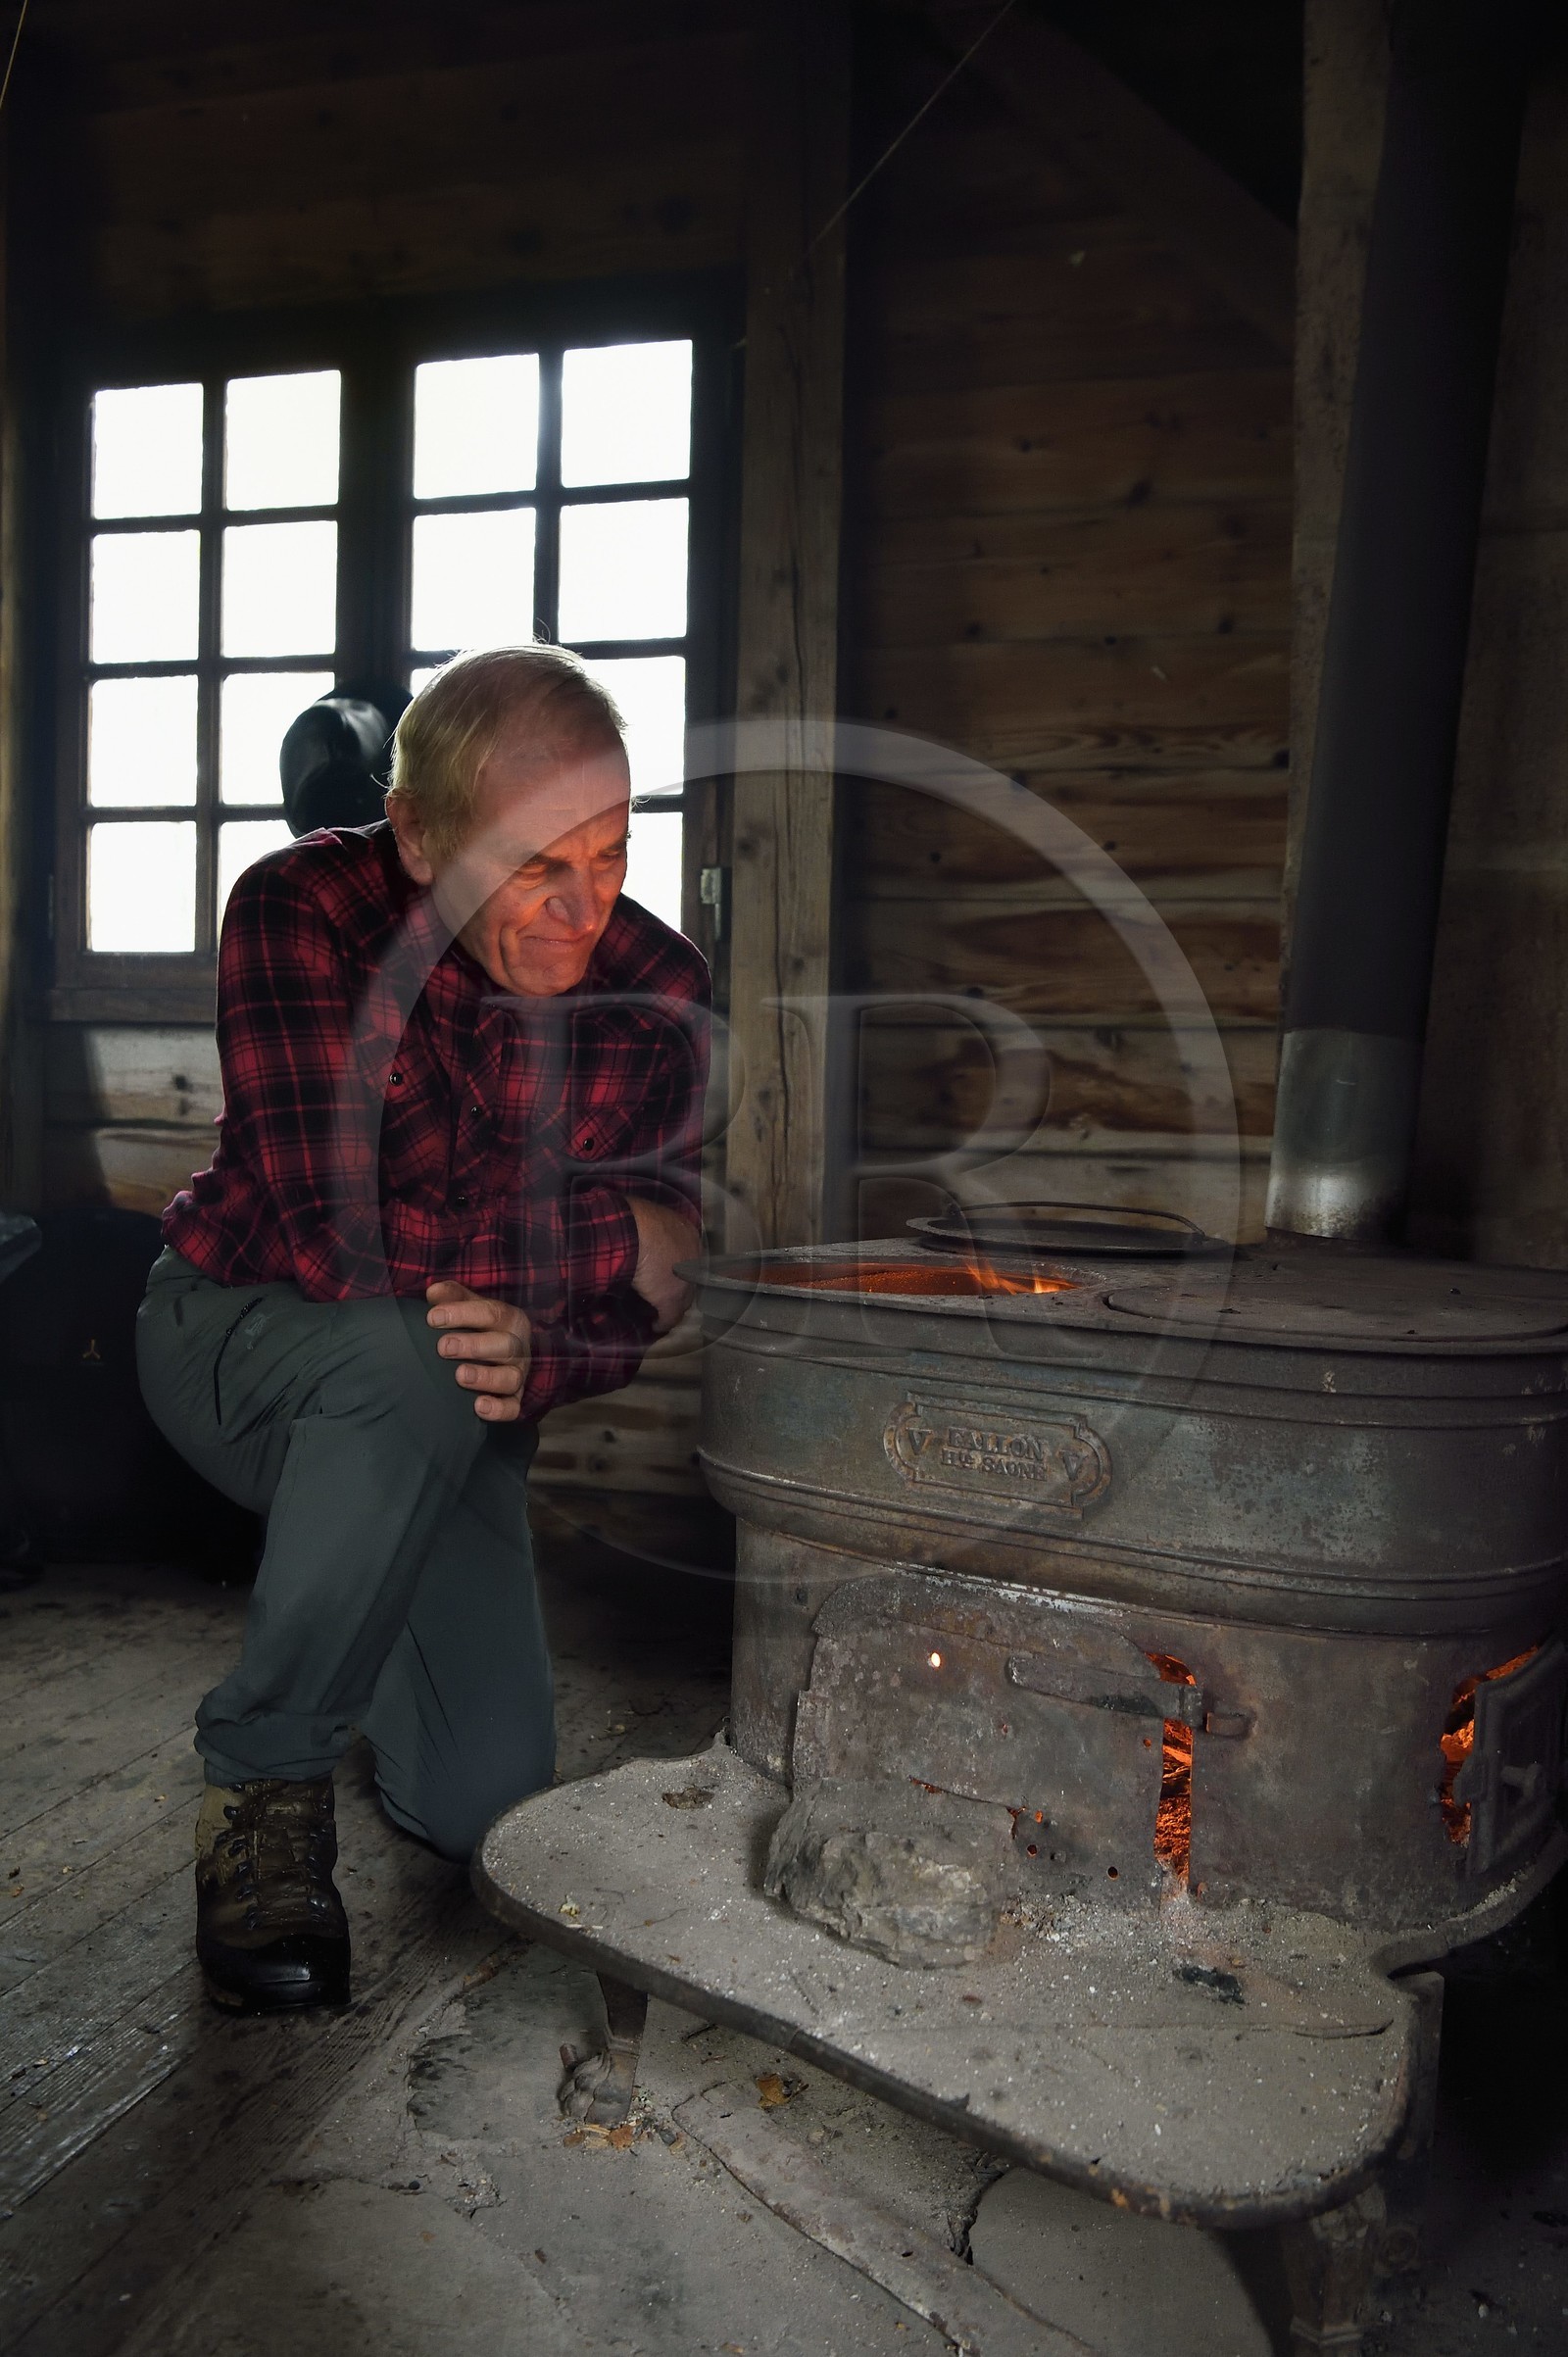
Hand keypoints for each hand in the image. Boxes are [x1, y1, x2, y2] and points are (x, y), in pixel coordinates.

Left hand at [425, 1281, 531, 1420]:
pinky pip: (513, 1408)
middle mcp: (518, 1346)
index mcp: (510, 1319)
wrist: (497, 1354)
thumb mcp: (469, 1306)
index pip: (491, 1313)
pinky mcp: (515, 1400)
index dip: (462, 1314)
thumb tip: (433, 1291)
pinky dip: (499, 1410)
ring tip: (459, 1376)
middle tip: (443, 1347)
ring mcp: (518, 1375)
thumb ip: (452, 1296)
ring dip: (485, 1377)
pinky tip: (478, 1407)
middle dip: (473, 1346)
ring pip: (510, 1378)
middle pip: (504, 1345)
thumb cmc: (478, 1327)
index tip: (433, 1318)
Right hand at [626, 1196, 699, 1335]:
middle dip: (681, 1285)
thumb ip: (653, 1231)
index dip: (679, 1266)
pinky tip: (655, 1326)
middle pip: (690, 1277)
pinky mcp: (672, 1298)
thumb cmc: (635, 1220)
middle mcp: (694, 1257)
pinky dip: (662, 1322)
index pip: (689, 1256)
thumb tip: (642, 1238)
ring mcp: (685, 1279)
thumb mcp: (648, 1220)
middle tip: (666, 1292)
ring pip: (684, 1298)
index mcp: (689, 1234)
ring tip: (661, 1311)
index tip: (668, 1271)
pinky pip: (670, 1316)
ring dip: (674, 1305)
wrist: (632, 1231)